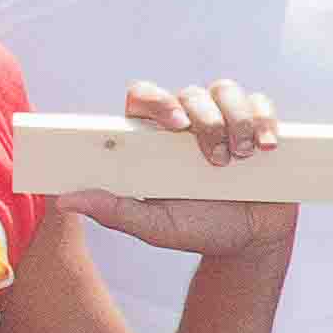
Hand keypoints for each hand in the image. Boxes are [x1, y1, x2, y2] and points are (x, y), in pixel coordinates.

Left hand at [69, 75, 299, 259]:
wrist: (249, 241)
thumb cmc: (197, 229)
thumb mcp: (154, 226)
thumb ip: (114, 211)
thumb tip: (65, 200)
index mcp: (156, 138)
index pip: (145, 97)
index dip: (157, 100)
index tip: (176, 125)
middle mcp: (189, 121)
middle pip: (190, 92)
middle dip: (207, 121)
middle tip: (215, 160)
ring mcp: (225, 119)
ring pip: (226, 90)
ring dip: (237, 120)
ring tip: (243, 157)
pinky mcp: (259, 124)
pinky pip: (262, 102)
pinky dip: (265, 119)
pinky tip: (267, 147)